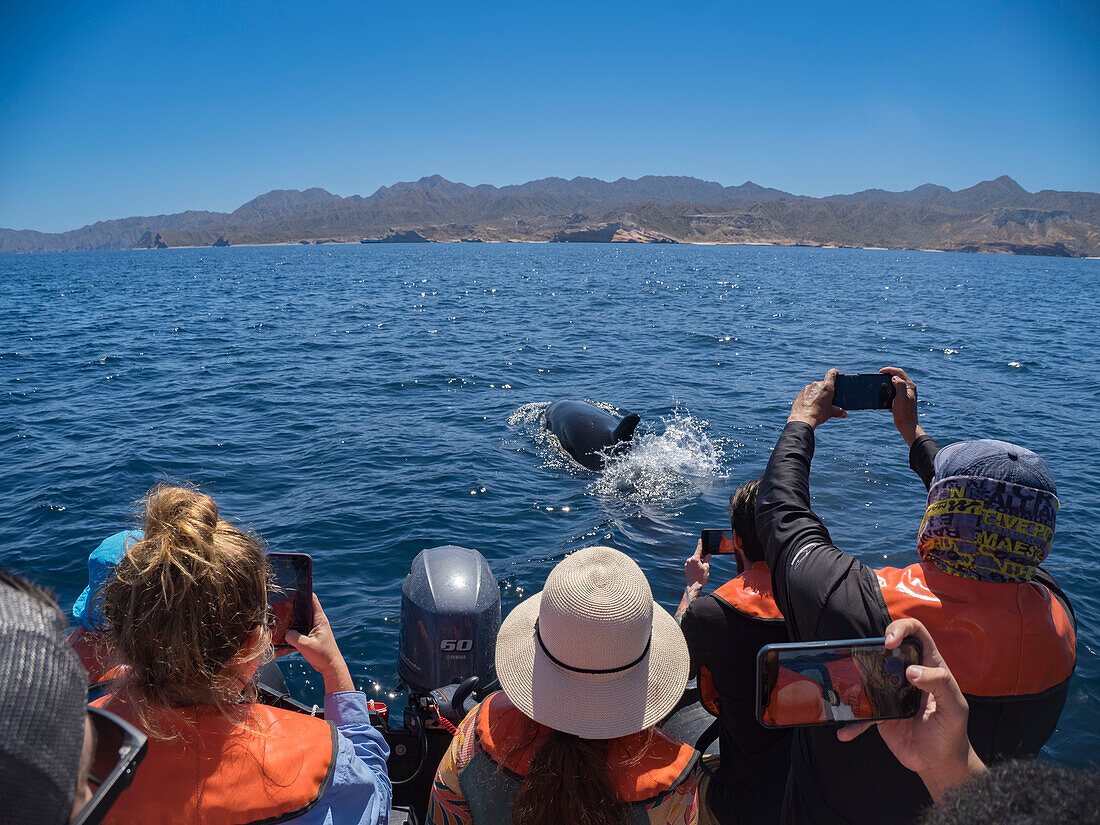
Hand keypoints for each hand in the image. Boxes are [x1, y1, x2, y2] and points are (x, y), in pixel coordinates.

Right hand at [286, 594, 354, 693]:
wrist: (331, 668)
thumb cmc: (323, 656)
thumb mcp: (306, 645)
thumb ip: (294, 637)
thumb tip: (285, 632)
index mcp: (319, 619)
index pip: (312, 600)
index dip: (303, 593)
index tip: (292, 590)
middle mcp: (317, 622)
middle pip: (302, 610)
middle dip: (291, 609)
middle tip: (278, 609)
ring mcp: (313, 630)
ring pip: (298, 622)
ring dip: (289, 624)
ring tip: (277, 623)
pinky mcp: (309, 638)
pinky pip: (298, 633)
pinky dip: (291, 635)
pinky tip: (281, 640)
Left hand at [684, 539, 710, 589]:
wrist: (693, 586)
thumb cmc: (701, 577)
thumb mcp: (706, 567)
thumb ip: (707, 559)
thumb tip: (708, 554)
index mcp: (695, 559)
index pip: (698, 549)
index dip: (700, 544)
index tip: (700, 539)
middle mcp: (689, 560)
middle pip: (697, 556)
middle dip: (701, 558)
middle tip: (705, 563)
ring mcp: (687, 564)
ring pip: (694, 561)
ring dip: (698, 562)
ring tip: (701, 570)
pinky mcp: (686, 568)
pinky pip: (691, 565)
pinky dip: (695, 566)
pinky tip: (697, 572)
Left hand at [788, 369, 846, 427]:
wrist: (802, 419)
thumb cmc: (819, 414)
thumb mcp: (831, 413)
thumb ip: (839, 412)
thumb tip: (844, 414)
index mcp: (827, 387)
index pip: (831, 373)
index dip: (834, 372)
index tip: (836, 372)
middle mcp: (817, 385)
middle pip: (823, 383)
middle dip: (826, 390)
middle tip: (827, 398)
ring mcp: (808, 388)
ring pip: (815, 388)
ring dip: (817, 393)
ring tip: (818, 404)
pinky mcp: (801, 393)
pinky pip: (807, 392)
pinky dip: (810, 396)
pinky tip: (810, 405)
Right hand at [836, 618, 984, 802]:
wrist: (939, 764)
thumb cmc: (952, 733)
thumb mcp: (954, 709)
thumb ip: (940, 685)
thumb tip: (912, 671)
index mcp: (930, 667)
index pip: (916, 633)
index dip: (902, 629)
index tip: (889, 641)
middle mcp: (908, 674)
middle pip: (887, 648)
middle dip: (872, 647)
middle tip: (863, 655)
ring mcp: (891, 692)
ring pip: (869, 674)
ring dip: (855, 678)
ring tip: (845, 685)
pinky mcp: (881, 712)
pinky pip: (862, 712)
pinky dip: (853, 722)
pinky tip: (846, 732)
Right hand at [879, 367, 924, 446]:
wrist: (907, 425)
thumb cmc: (904, 413)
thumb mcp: (901, 398)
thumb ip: (899, 385)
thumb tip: (894, 378)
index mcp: (910, 386)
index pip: (899, 372)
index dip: (889, 370)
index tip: (880, 372)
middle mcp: (909, 388)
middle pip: (898, 376)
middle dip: (888, 375)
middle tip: (879, 377)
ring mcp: (906, 394)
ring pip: (896, 383)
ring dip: (888, 382)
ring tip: (880, 385)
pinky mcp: (903, 399)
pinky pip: (895, 391)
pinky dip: (889, 390)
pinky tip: (885, 397)